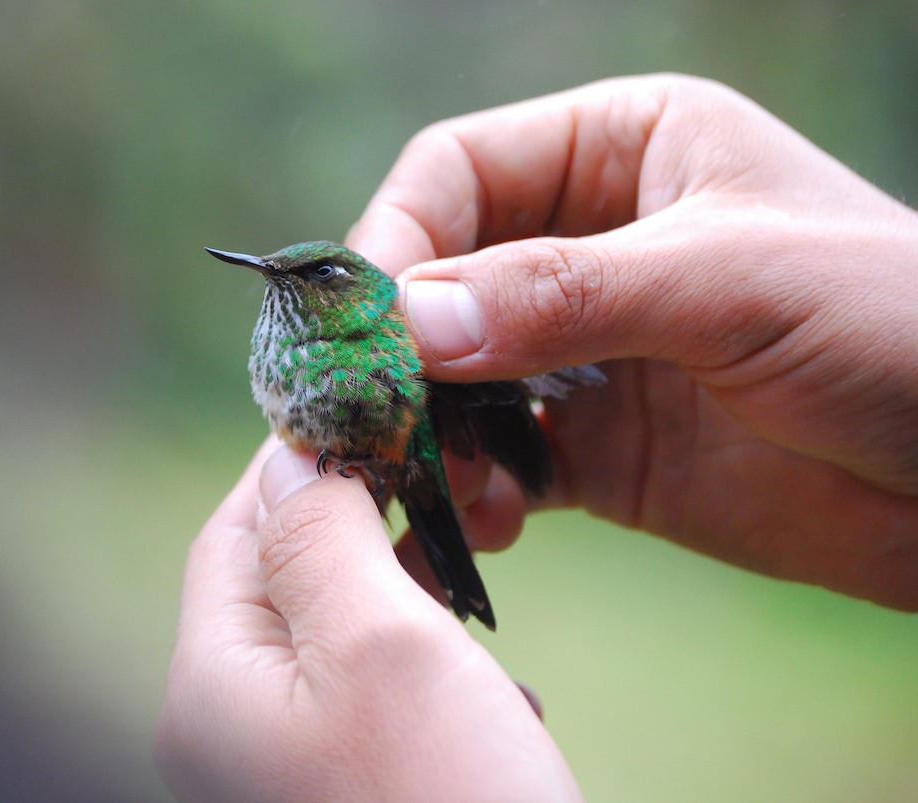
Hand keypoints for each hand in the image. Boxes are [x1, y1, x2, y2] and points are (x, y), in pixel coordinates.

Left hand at [155, 441, 580, 801]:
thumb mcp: (381, 643)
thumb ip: (319, 535)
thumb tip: (289, 456)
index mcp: (213, 689)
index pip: (232, 535)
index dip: (292, 463)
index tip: (362, 408)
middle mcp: (236, 732)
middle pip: (282, 582)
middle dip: (360, 519)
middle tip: (438, 471)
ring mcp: (296, 770)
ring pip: (340, 638)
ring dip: (404, 589)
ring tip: (473, 558)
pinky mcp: (360, 791)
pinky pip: (378, 699)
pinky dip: (430, 665)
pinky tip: (491, 684)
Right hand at [346, 73, 917, 609]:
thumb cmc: (896, 326)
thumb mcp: (732, 282)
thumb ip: (566, 294)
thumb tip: (414, 319)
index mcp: (621, 153)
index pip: (458, 172)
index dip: (401, 239)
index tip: (370, 326)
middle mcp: (587, 245)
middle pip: (441, 280)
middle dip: (402, 351)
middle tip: (369, 419)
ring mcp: (587, 353)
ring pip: (456, 380)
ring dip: (428, 431)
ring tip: (426, 485)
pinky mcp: (596, 448)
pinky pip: (499, 462)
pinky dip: (471, 491)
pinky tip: (478, 524)